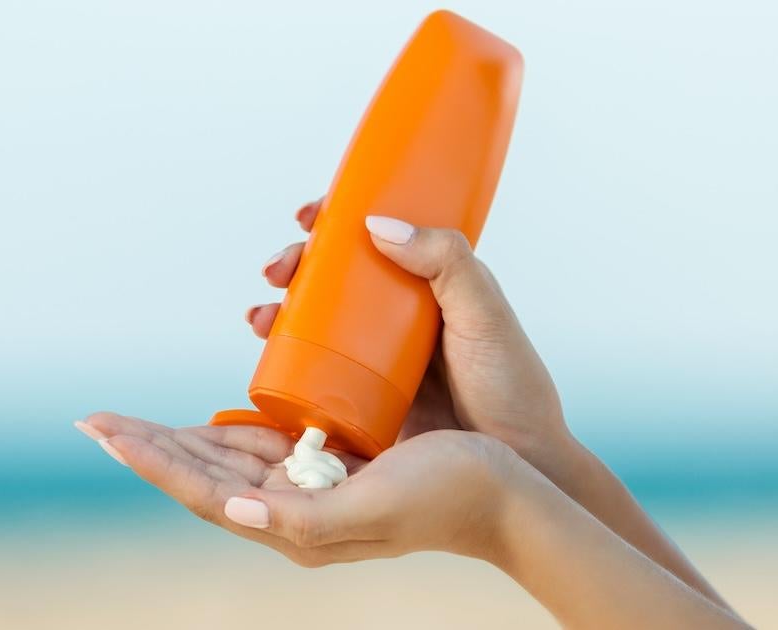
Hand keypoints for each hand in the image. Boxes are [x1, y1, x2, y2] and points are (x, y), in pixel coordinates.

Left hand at [77, 412, 518, 566]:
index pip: (201, 490)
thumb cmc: (448, 499)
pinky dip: (228, 426)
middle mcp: (294, 509)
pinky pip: (266, 443)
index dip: (150, 460)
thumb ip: (302, 519)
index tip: (101, 429)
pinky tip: (214, 414)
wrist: (509, 497)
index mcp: (295, 524)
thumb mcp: (374, 508)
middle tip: (96, 420)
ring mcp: (312, 486)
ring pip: (226, 459)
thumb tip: (231, 511)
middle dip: (149, 447)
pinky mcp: (334, 462)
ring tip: (132, 421)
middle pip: (202, 474)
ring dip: (178, 438)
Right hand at [250, 199, 573, 477]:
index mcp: (432, 284)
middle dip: (296, 266)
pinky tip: (265, 354)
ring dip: (280, 310)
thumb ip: (446, 262)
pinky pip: (316, 369)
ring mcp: (380, 358)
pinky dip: (285, 356)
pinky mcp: (365, 399)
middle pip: (336, 276)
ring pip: (319, 320)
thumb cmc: (509, 388)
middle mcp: (401, 316)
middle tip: (276, 272)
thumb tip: (376, 223)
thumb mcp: (483, 314)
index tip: (309, 216)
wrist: (518, 464)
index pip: (377, 238)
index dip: (337, 220)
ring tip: (260, 318)